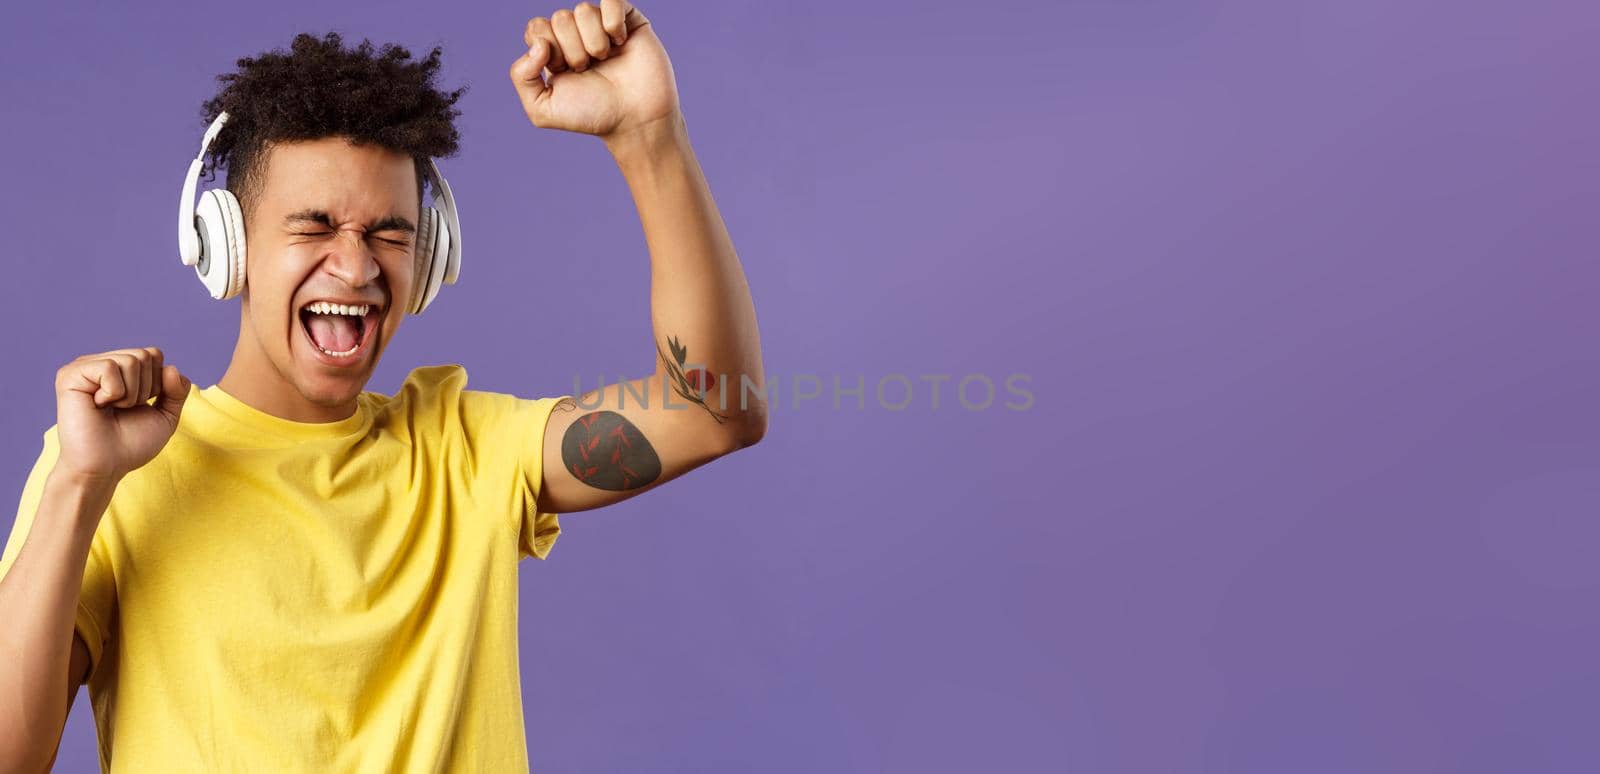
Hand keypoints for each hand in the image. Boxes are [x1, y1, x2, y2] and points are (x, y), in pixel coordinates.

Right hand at [53, 347, 189, 483]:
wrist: (105, 467)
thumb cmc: (130, 444)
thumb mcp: (165, 416)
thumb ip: (177, 391)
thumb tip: (171, 367)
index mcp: (120, 370)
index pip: (154, 354)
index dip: (158, 383)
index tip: (140, 406)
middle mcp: (101, 364)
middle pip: (145, 354)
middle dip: (146, 388)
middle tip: (124, 409)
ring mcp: (84, 367)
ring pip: (131, 360)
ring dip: (131, 393)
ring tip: (111, 409)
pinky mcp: (70, 375)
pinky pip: (109, 367)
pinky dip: (114, 392)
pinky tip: (98, 406)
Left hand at [509, 1, 679, 141]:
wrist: (635, 120)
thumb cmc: (593, 116)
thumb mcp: (542, 109)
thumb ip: (521, 77)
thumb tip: (538, 44)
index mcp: (554, 50)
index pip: (537, 28)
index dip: (548, 49)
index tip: (565, 72)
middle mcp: (577, 34)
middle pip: (559, 18)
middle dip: (573, 50)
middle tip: (588, 70)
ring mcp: (602, 26)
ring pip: (583, 9)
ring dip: (593, 42)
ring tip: (605, 60)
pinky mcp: (629, 20)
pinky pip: (611, 0)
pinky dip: (613, 23)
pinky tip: (621, 43)